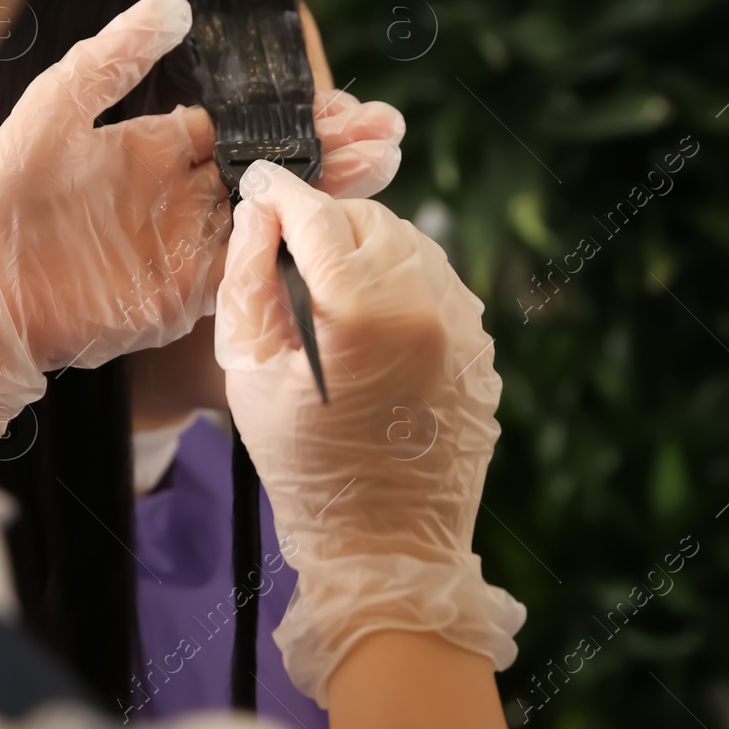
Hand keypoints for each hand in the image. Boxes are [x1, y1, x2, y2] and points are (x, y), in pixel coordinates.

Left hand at [0, 0, 407, 453]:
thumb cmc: (6, 193)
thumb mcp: (58, 106)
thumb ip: (117, 56)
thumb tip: (179, 3)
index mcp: (157, 148)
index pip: (243, 127)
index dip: (294, 115)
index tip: (345, 103)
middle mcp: (181, 195)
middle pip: (272, 168)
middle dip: (333, 150)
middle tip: (390, 133)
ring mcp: (186, 246)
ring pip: (273, 214)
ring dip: (328, 193)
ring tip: (386, 166)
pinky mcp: (184, 294)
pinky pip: (249, 267)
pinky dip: (290, 246)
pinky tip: (334, 226)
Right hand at [215, 160, 524, 705]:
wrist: (387, 546)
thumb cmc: (304, 466)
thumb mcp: (251, 373)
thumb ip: (246, 280)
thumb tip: (256, 214)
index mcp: (362, 308)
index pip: (314, 213)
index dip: (278, 192)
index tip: (258, 183)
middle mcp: (426, 302)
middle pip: (366, 217)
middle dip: (324, 224)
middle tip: (288, 255)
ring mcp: (464, 324)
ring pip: (408, 242)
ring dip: (364, 250)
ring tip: (329, 292)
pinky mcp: (481, 346)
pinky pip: (436, 282)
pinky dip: (399, 283)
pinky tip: (369, 324)